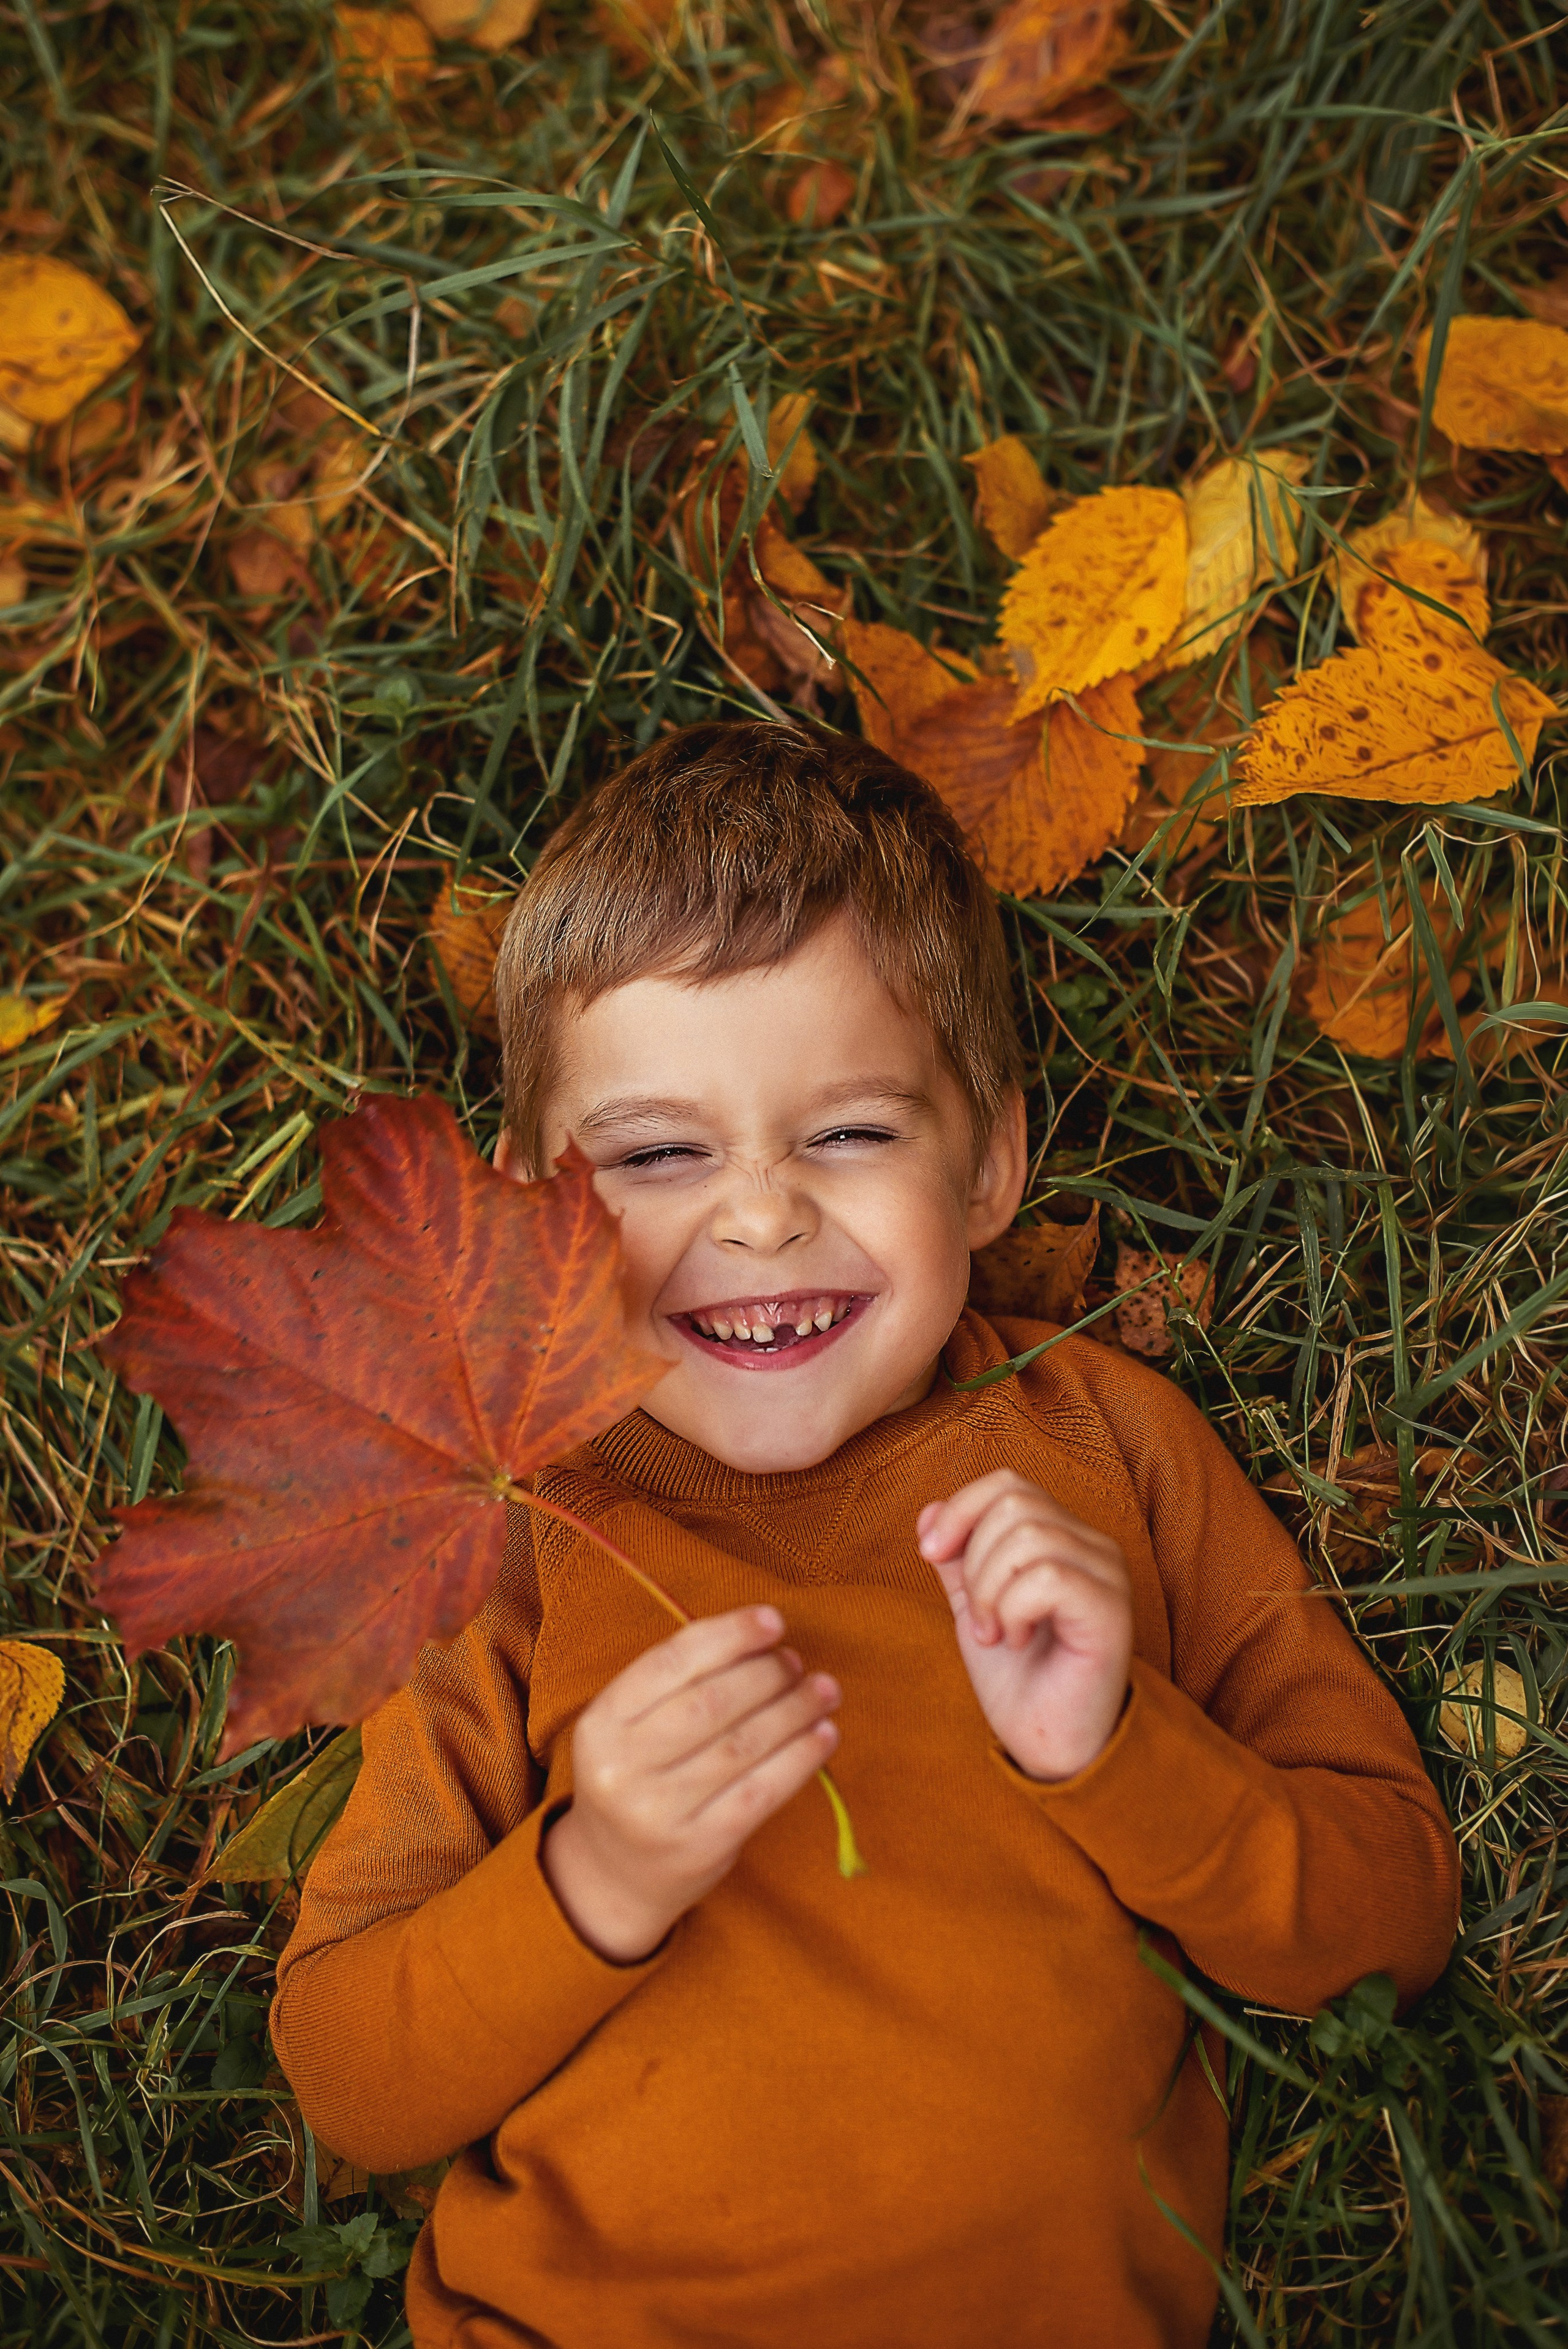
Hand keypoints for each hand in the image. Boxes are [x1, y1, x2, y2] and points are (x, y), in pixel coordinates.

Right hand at [541, 1606, 839, 1962]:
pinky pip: (763, 1791)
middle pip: (711, 1703)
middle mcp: (623, 1769)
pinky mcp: (701, 1846)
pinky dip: (801, 1757)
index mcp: (601, 1725)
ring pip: (743, 1745)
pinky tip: (824, 1735)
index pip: (670, 1663)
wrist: (615, 1875)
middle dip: (766, 1674)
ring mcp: (660, 1813)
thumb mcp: (630, 1727)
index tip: (773, 1619)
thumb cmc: (637, 1778)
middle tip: (796, 1662)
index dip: (729, 1635)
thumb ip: (679, 1682)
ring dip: (795, 1710)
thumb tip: (764, 1636)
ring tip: (824, 1690)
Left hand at [917, 1471, 1131, 1782]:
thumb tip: (930, 1511)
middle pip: (1015, 1502)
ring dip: (991, 1591)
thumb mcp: (974, 1606)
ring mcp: (1107, 1574)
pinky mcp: (1112, 1609)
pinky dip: (1015, 1609)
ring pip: (1029, 1536)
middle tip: (978, 1618)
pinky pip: (1049, 1577)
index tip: (929, 1553)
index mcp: (1062, 1536)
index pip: (1008, 1484)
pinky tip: (1018, 1640)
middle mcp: (1092, 1546)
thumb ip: (957, 1558)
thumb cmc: (1018, 1676)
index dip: (961, 1508)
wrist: (1047, 1741)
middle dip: (974, 1560)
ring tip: (996, 1633)